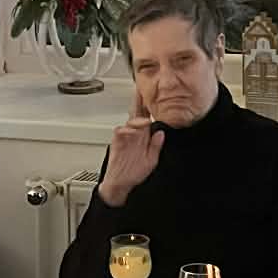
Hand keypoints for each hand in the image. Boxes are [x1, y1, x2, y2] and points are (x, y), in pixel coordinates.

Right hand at [97, 90, 164, 206]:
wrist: (121, 185)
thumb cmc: (134, 173)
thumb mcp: (151, 160)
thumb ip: (156, 147)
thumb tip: (161, 133)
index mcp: (144, 137)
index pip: (148, 119)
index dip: (151, 108)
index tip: (157, 97)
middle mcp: (135, 135)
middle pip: (137, 114)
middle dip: (139, 103)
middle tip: (141, 92)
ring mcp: (126, 138)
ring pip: (130, 121)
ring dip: (137, 119)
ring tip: (145, 121)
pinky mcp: (117, 143)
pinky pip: (120, 131)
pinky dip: (127, 130)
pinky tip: (133, 132)